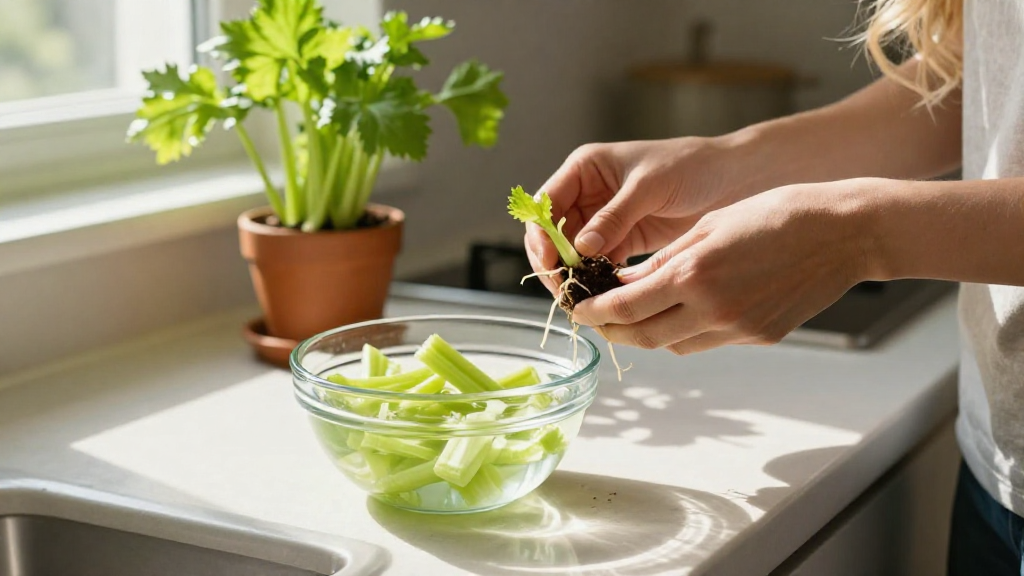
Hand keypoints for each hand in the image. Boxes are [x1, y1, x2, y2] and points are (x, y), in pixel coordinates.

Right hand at [525, 138, 748, 292]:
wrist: (731, 178)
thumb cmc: (691, 166)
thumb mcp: (648, 186)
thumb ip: (613, 217)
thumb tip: (580, 248)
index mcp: (584, 169)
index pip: (546, 204)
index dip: (541, 235)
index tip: (551, 263)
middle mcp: (586, 194)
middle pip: (552, 234)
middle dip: (554, 263)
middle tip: (566, 291)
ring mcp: (602, 220)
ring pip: (571, 254)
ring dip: (574, 276)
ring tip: (583, 300)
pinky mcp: (621, 241)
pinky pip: (597, 265)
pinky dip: (596, 281)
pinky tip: (603, 297)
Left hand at [570, 179, 878, 353]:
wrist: (842, 233)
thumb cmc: (774, 214)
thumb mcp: (707, 227)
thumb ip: (664, 261)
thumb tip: (626, 283)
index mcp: (692, 275)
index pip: (624, 307)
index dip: (594, 313)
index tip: (578, 310)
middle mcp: (711, 310)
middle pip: (642, 337)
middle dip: (613, 332)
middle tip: (597, 320)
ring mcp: (737, 329)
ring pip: (674, 345)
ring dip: (649, 333)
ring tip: (636, 314)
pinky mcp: (759, 337)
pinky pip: (707, 342)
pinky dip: (686, 331)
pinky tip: (684, 312)